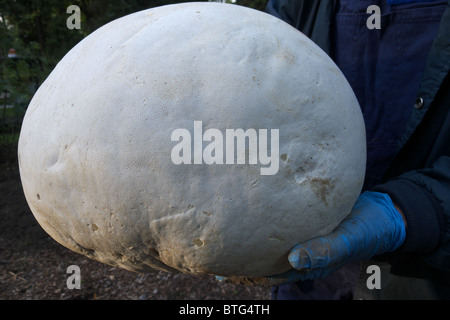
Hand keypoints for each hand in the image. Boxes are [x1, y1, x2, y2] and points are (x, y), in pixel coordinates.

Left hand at [217, 191, 406, 285]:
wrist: (383, 211)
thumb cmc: (367, 231)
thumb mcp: (349, 242)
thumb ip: (325, 250)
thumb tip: (294, 259)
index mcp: (304, 263)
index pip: (266, 271)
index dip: (243, 269)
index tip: (219, 264)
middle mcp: (297, 248)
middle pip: (261, 251)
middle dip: (238, 248)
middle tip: (211, 240)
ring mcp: (298, 231)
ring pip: (267, 233)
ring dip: (248, 227)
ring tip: (223, 215)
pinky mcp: (301, 213)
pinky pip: (278, 212)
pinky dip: (264, 208)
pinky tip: (251, 194)